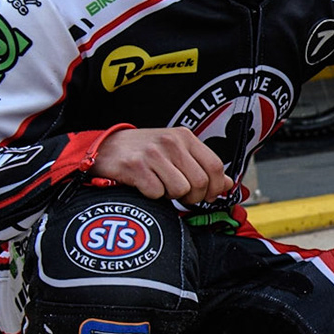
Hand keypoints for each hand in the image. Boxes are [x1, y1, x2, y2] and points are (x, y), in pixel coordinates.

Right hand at [92, 127, 232, 202]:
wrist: (105, 147)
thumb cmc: (143, 152)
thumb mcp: (175, 152)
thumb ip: (201, 166)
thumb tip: (228, 184)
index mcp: (184, 137)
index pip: (215, 166)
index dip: (215, 187)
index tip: (207, 195)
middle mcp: (170, 142)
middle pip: (200, 182)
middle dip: (193, 196)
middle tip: (180, 195)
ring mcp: (152, 154)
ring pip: (180, 190)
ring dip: (172, 196)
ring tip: (160, 186)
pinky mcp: (135, 167)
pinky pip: (157, 193)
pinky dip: (153, 196)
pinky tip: (145, 185)